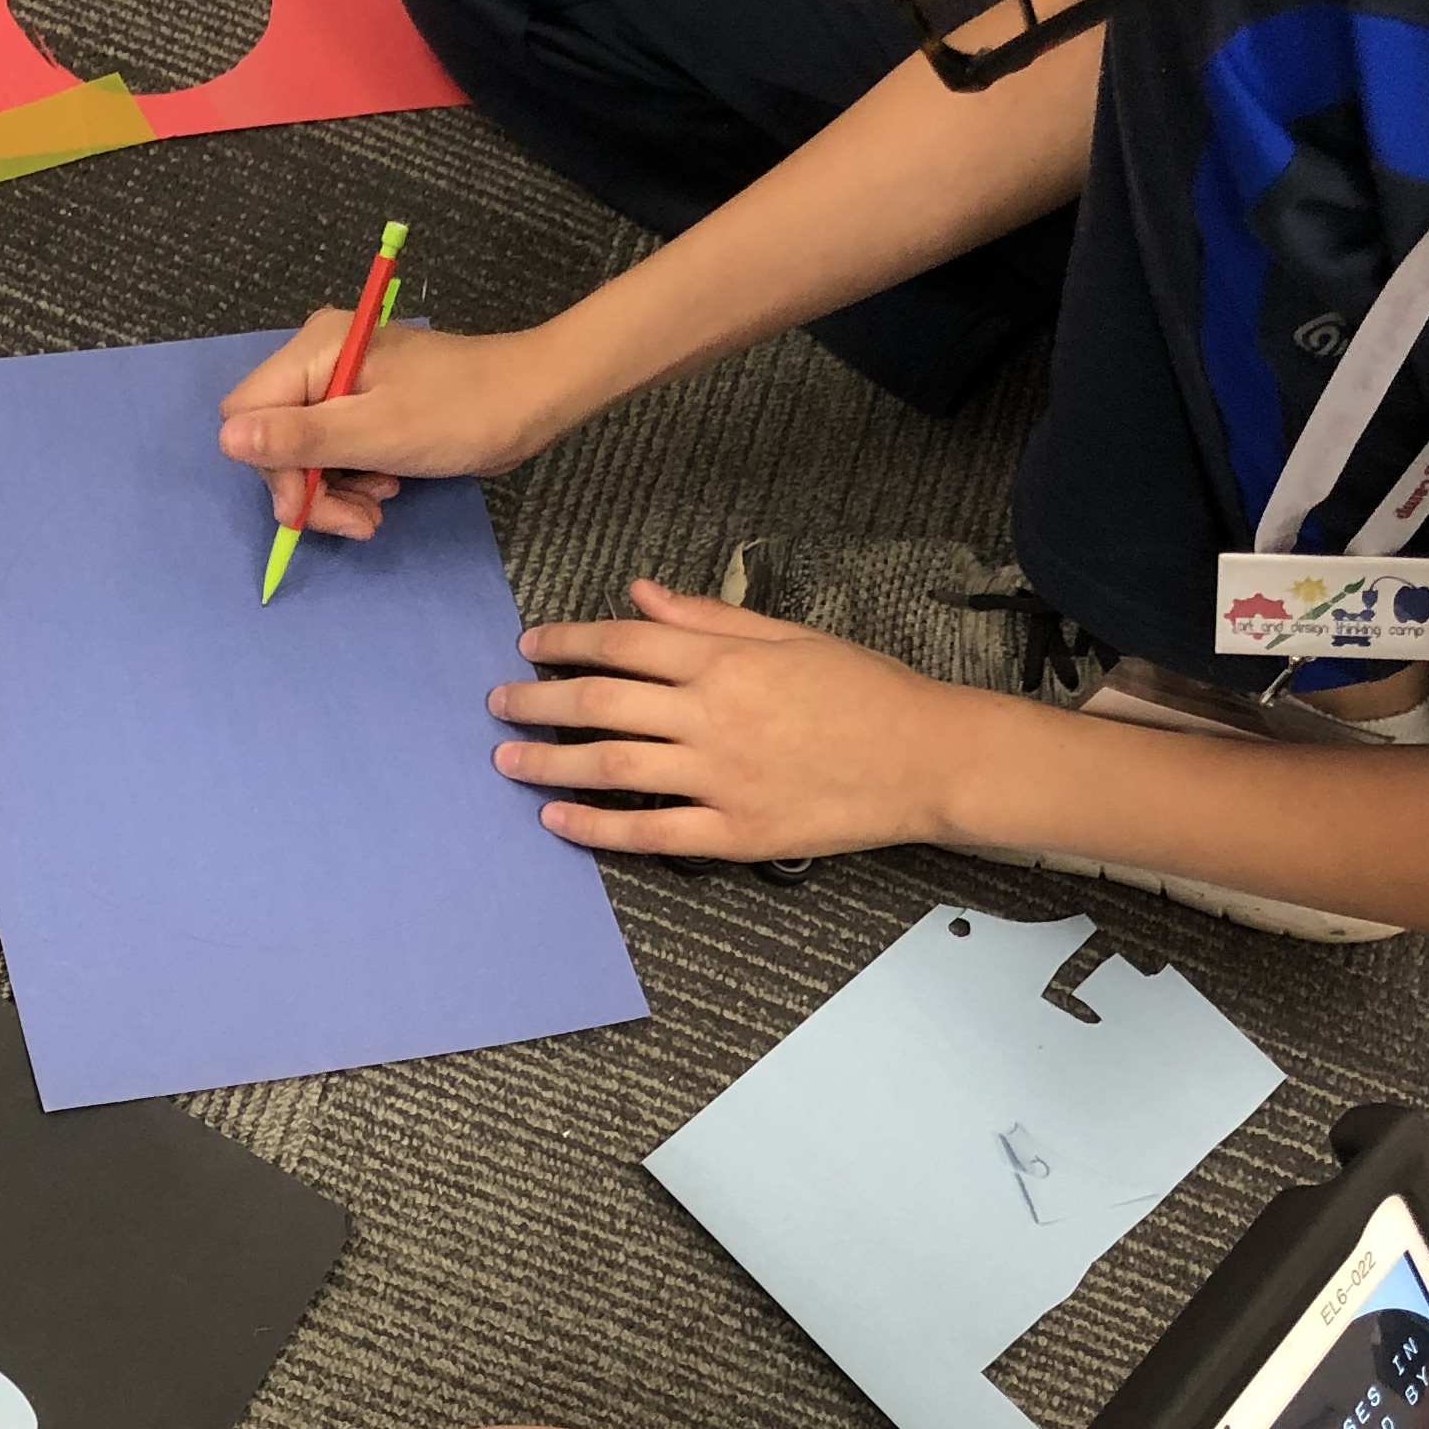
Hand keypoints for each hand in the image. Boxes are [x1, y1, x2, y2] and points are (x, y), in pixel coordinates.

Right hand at [217, 316, 572, 539]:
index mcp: (315, 349)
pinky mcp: (365, 403)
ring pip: (303, 450)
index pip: (247, 414)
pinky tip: (385, 490)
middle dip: (308, 487)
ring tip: (377, 509)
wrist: (532, 399)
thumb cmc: (462, 412)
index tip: (309, 504)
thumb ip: (300, 438)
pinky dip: (353, 478)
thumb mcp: (376, 433)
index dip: (271, 467)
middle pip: (273, 437)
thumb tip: (226, 441)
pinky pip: (334, 448)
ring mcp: (342, 381)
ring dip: (334, 490)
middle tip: (356, 520)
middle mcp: (319, 358)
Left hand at [489, 578, 969, 855]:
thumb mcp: (790, 634)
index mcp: (728, 661)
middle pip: (603, 704)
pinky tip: (558, 821)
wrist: (929, 758)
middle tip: (499, 705)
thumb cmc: (867, 691)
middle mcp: (715, 716)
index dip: (567, 642)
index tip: (530, 646)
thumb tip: (640, 596)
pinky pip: (651, 833)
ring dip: (551, 764)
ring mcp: (723, 778)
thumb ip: (708, 618)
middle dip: (540, 703)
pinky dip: (597, 828)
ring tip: (508, 763)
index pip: (625, 644)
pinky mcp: (736, 833)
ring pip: (614, 768)